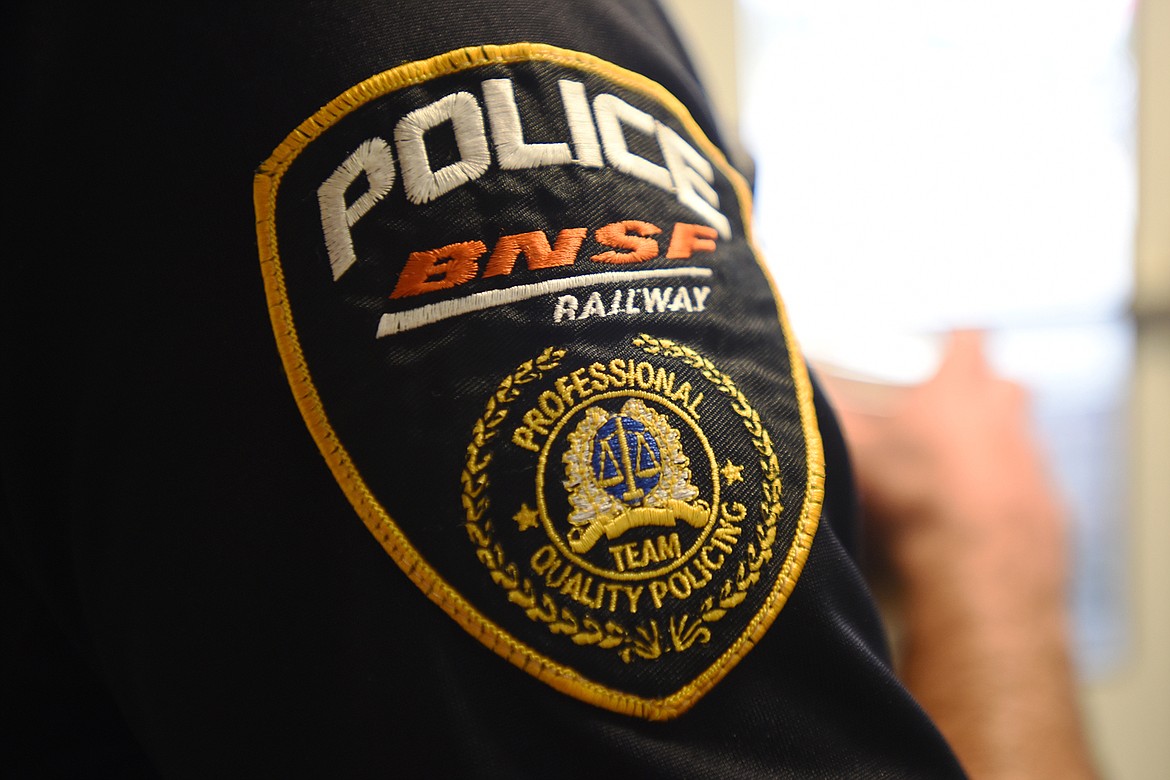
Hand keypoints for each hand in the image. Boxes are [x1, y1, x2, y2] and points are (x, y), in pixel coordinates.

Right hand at [822, 330, 1096, 778]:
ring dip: (998, 452)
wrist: (979, 570)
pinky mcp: (1052, 515)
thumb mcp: (852, 451)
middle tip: (953, 409)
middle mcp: (1006, 419)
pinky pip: (1031, 497)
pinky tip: (978, 528)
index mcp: (958, 391)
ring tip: (958, 478)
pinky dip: (1008, 504)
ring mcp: (1035, 467)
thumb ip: (824, 414)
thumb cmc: (911, 497)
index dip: (956, 339)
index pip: (968, 340)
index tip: (945, 342)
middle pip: (1007, 386)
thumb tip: (788, 382)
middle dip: (986, 391)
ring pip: (1023, 443)